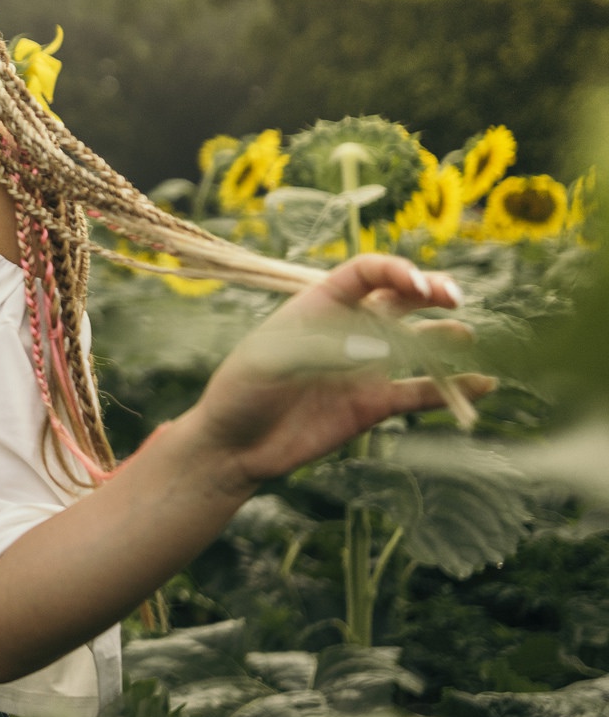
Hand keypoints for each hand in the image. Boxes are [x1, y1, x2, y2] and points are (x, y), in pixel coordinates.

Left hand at [187, 254, 496, 491]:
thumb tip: (374, 349)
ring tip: (464, 334)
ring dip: (444, 334)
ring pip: (417, 343)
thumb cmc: (242, 390)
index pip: (364, 273)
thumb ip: (320, 347)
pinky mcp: (373, 405)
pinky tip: (481, 385)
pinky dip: (451, 390)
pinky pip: (420, 393)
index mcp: (319, 306)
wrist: (235, 446)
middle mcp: (349, 330)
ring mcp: (365, 367)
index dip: (394, 270)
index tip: (416, 282)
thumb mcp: (270, 358)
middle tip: (453, 297)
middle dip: (430, 290)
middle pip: (399, 299)